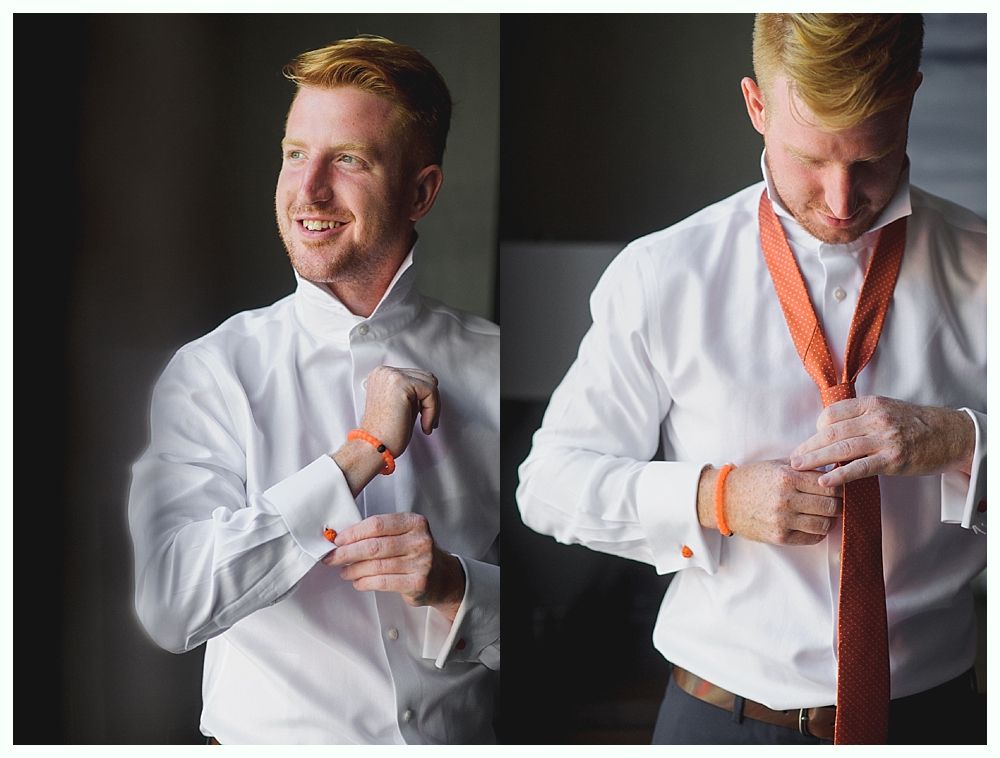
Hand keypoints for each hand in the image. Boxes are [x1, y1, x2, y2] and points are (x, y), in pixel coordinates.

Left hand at [323, 513, 465, 620]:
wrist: (442, 576)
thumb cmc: (415, 553)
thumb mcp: (404, 534)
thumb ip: (379, 533)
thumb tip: (343, 539)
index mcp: (414, 522)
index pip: (377, 525)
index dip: (353, 533)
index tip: (337, 540)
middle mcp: (419, 541)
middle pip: (374, 546)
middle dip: (347, 552)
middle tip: (331, 558)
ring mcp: (421, 562)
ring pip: (376, 566)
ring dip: (354, 569)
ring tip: (344, 571)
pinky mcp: (418, 583)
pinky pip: (383, 582)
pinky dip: (365, 582)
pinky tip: (358, 582)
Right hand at [359, 366, 439, 456]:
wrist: (372, 447)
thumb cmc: (385, 433)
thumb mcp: (400, 405)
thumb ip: (412, 394)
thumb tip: (430, 390)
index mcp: (382, 375)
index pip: (417, 376)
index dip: (426, 398)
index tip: (426, 416)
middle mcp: (384, 372)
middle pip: (426, 377)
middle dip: (431, 401)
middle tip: (427, 421)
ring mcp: (391, 375)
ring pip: (430, 383)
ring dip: (433, 407)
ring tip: (425, 423)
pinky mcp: (400, 383)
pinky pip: (430, 392)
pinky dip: (433, 411)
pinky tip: (425, 425)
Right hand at [697, 460, 841, 545]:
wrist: (723, 500)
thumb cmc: (751, 479)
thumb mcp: (776, 465)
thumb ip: (804, 467)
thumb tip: (834, 468)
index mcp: (787, 477)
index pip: (830, 486)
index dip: (840, 487)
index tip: (840, 487)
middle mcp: (786, 500)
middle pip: (831, 506)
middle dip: (838, 504)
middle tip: (837, 502)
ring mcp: (782, 520)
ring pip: (824, 524)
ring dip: (829, 519)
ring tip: (825, 513)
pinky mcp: (779, 537)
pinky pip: (811, 538)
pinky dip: (818, 532)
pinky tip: (813, 523)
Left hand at [789, 396, 974, 486]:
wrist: (951, 434)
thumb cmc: (915, 424)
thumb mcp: (887, 410)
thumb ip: (860, 417)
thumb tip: (831, 430)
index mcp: (871, 403)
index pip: (832, 413)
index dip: (817, 428)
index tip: (811, 441)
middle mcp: (876, 418)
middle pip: (832, 432)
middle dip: (809, 446)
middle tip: (793, 458)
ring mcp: (885, 438)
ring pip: (842, 449)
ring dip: (816, 459)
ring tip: (799, 468)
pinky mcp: (893, 458)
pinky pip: (860, 468)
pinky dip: (840, 475)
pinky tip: (824, 480)